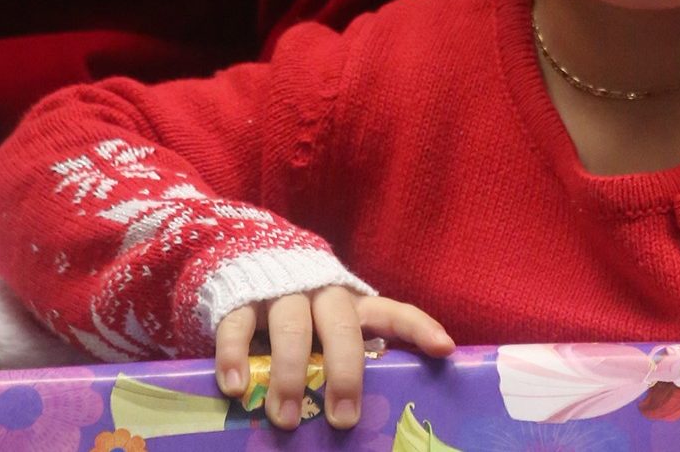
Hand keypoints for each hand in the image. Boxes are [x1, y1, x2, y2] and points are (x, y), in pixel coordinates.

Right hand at [215, 288, 452, 430]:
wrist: (247, 261)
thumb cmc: (302, 315)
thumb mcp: (332, 329)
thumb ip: (348, 356)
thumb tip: (365, 415)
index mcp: (353, 304)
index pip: (394, 312)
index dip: (420, 328)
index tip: (444, 348)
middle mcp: (323, 295)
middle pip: (341, 328)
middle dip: (344, 373)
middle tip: (343, 418)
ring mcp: (281, 294)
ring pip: (291, 328)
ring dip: (290, 375)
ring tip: (286, 418)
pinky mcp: (241, 298)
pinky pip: (237, 326)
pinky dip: (235, 357)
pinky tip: (237, 390)